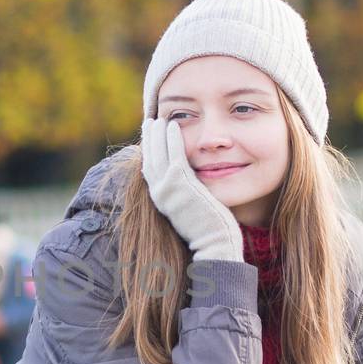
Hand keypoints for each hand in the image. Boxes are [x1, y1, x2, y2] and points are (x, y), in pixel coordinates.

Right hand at [140, 116, 243, 262]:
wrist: (214, 245)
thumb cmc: (209, 231)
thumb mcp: (192, 211)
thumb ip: (187, 196)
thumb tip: (190, 187)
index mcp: (161, 200)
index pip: (150, 169)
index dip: (149, 151)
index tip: (150, 137)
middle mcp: (159, 193)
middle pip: (149, 158)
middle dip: (149, 139)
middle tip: (150, 122)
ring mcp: (168, 188)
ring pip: (158, 153)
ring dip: (157, 134)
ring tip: (160, 119)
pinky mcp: (181, 184)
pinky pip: (174, 154)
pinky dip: (172, 138)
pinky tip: (174, 125)